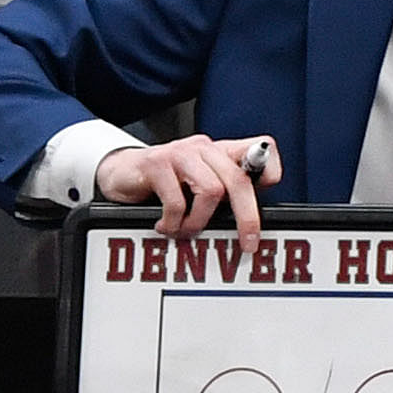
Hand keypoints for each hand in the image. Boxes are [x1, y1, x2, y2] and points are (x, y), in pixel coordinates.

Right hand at [92, 132, 279, 235]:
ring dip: (199, 222)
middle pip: (238, 179)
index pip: (261, 147)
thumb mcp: (200, 186)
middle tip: (247, 244)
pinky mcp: (156, 163)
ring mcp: (180, 153)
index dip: (270, 168)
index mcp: (220, 152)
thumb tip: (253, 220)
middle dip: (247, 217)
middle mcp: (204, 148)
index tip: (268, 190)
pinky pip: (177, 201)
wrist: (122, 173)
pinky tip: (166, 225)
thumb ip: (226, 193)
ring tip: (186, 230)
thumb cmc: (166, 183)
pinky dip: (174, 223)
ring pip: (211, 191)